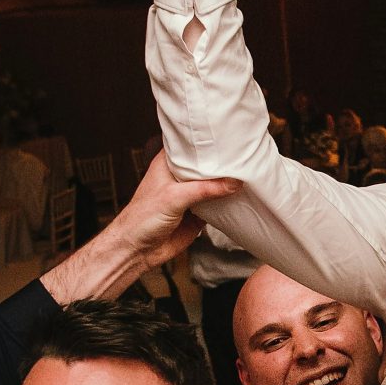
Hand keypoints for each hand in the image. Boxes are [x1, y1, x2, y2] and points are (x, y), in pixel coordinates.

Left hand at [45, 153, 243, 304]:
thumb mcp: (174, 197)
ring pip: (213, 186)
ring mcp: (189, 196)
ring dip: (226, 184)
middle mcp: (179, 178)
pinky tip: (240, 197)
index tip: (226, 133)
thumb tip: (232, 182)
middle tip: (243, 154)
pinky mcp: (197, 214)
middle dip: (221, 163)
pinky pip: (216, 206)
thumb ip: (204, 189)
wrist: (138, 250)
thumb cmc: (141, 219)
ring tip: (247, 172)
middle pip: (205, 166)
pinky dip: (227, 203)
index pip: (189, 145)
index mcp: (167, 164)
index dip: (205, 140)